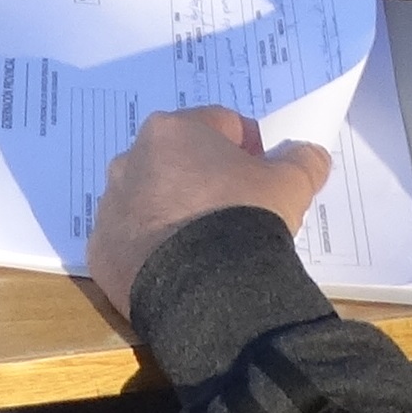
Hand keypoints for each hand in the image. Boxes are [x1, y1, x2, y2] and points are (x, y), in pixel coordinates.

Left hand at [87, 106, 327, 314]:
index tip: (262, 174)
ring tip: (203, 244)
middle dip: (202, 178)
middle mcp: (132, 158)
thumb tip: (310, 153)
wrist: (207, 287)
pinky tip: (178, 269)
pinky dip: (150, 250)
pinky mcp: (101, 248)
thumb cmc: (244, 218)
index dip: (246, 148)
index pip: (219, 125)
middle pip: (176, 160)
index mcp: (174, 130)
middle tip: (232, 210)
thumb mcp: (289, 185)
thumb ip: (301, 161)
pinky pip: (129, 241)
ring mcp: (112, 203)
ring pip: (147, 198)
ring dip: (171, 212)